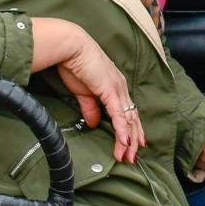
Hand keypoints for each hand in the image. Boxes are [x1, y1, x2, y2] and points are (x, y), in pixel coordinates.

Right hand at [30, 17, 145, 163]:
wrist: (71, 48)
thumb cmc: (75, 66)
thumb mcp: (83, 93)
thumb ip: (90, 108)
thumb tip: (94, 123)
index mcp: (116, 88)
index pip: (128, 113)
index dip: (132, 130)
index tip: (133, 145)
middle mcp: (121, 88)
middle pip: (132, 119)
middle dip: (134, 140)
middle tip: (133, 158)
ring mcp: (118, 89)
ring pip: (129, 119)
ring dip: (129, 140)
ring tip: (128, 156)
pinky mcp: (111, 90)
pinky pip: (119, 114)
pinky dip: (122, 130)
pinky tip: (124, 142)